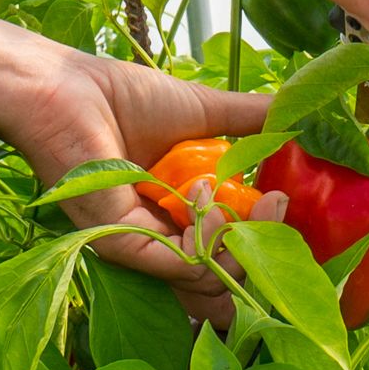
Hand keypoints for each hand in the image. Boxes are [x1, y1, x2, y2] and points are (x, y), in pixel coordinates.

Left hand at [4, 53, 268, 326]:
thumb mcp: (203, 111)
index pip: (228, 253)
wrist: (66, 89)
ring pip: (208, 280)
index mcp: (179, 214)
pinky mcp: (122, 245)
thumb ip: (251, 121)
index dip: (262, 242)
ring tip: (249, 200)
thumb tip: (303, 120)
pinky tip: (205, 197)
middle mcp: (160, 239)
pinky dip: (206, 237)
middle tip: (277, 205)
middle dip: (262, 250)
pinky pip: (180, 265)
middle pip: (224, 278)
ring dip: (240, 242)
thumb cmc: (121, 97)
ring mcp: (141, 247)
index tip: (285, 205)